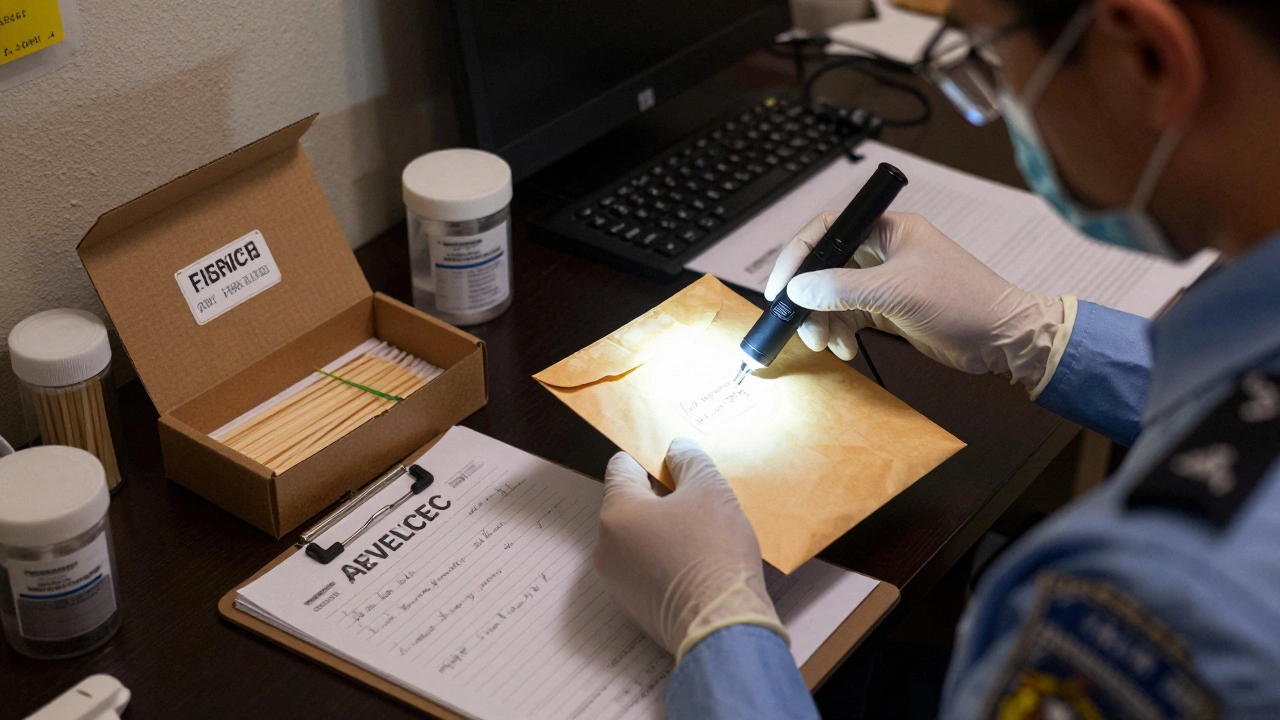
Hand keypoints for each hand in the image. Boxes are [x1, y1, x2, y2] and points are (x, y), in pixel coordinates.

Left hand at [593, 438, 786, 661]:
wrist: (722, 626)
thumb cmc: (714, 552)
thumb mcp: (710, 490)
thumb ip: (690, 461)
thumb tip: (677, 449)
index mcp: (616, 512)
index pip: (621, 467)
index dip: (649, 459)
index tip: (674, 462)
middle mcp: (605, 546)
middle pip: (629, 506)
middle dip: (660, 498)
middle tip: (697, 500)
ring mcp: (616, 581)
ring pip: (637, 540)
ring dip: (662, 531)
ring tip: (701, 534)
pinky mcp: (632, 607)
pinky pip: (644, 570)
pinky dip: (664, 561)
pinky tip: (695, 564)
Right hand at [765, 212, 1065, 390]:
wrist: (1002, 338)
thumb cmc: (964, 301)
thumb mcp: (896, 292)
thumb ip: (842, 289)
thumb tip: (797, 289)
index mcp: (888, 230)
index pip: (828, 230)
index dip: (799, 256)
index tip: (781, 287)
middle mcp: (883, 252)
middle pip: (826, 269)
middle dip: (810, 300)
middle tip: (803, 326)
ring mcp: (885, 282)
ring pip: (834, 297)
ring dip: (824, 321)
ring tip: (828, 344)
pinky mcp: (889, 309)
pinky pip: (849, 317)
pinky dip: (841, 332)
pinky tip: (846, 347)